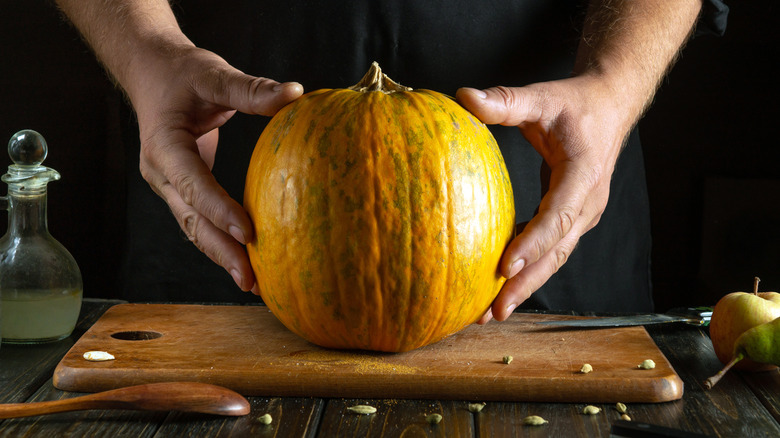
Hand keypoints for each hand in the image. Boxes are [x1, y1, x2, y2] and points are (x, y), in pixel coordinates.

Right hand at [126, 44, 302, 292]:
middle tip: (250, 279)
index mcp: (164, 146)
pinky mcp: (181, 189)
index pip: (193, 184)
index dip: (220, 209)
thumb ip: (251, 89)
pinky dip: (220, 241)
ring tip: (250, 282)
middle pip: (191, 220)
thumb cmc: (181, 73)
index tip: (249, 232)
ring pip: (193, 227)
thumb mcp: (213, 74)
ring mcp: (168, 185)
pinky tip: (245, 259)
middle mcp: (161, 173)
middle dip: (220, 251)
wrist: (149, 72)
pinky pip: (200, 221)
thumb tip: (295, 93)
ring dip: (220, 255)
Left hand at [457, 75, 635, 321]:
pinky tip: (502, 282)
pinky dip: (529, 268)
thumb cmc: (575, 103)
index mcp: (584, 175)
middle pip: (557, 251)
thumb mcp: (541, 97)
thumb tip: (463, 97)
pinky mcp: (574, 218)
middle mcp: (588, 203)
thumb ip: (505, 100)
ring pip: (556, 257)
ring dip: (527, 285)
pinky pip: (552, 248)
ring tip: (494, 311)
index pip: (557, 216)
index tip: (506, 266)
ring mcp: (583, 214)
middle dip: (527, 283)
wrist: (610, 106)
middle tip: (495, 311)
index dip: (533, 243)